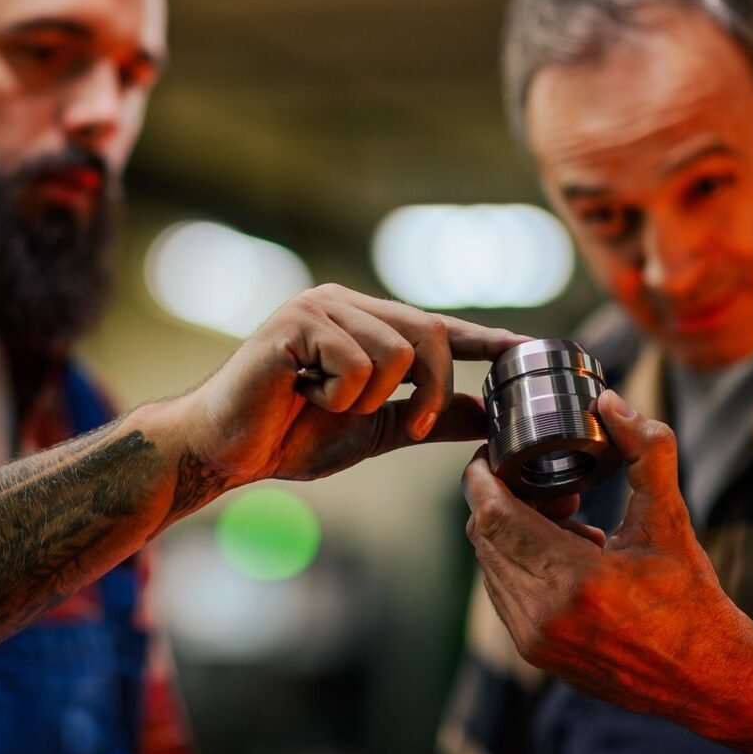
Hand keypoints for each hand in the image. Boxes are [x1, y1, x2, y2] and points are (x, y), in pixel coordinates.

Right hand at [180, 284, 526, 486]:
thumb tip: (484, 416)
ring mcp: (320, 308)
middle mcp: (346, 304)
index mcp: (365, 324)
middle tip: (413, 422)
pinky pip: (356, 364)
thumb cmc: (291, 435)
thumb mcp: (374, 428)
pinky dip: (339, 395)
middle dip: (434, 388)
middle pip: (431, 331)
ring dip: (370, 398)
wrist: (225, 449)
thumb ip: (427, 417)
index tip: (526, 348)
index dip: (484, 338)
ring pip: (396, 351)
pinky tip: (302, 394)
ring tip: (325, 403)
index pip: (437, 326)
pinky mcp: (296, 323)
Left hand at [462, 389, 748, 724]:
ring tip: (559, 518)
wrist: (706, 678)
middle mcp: (543, 615)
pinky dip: (516, 562)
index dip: (482, 476)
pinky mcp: (532, 652)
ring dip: (508, 531)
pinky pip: (500, 591)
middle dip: (498, 499)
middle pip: (483, 535)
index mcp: (575, 580)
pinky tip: (558, 552)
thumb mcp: (671, 518)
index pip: (493, 514)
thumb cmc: (690, 598)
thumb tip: (609, 403)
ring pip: (488, 563)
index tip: (493, 452)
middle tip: (537, 483)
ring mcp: (532, 639)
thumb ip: (646, 451)